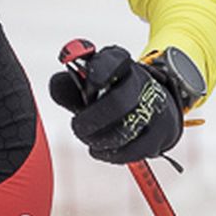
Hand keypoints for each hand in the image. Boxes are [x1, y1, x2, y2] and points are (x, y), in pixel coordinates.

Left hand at [47, 44, 185, 164]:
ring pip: (124, 130)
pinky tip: (100, 148)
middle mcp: (141, 82)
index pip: (112, 61)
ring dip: (98, 139)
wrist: (151, 107)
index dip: (99, 72)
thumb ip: (67, 85)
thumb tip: (56, 84)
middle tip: (78, 127)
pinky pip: (132, 151)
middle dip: (92, 120)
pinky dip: (110, 153)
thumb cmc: (110, 95)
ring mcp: (154, 108)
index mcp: (120, 63)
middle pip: (119, 102)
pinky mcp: (159, 134)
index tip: (90, 85)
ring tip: (89, 138)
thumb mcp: (87, 85)